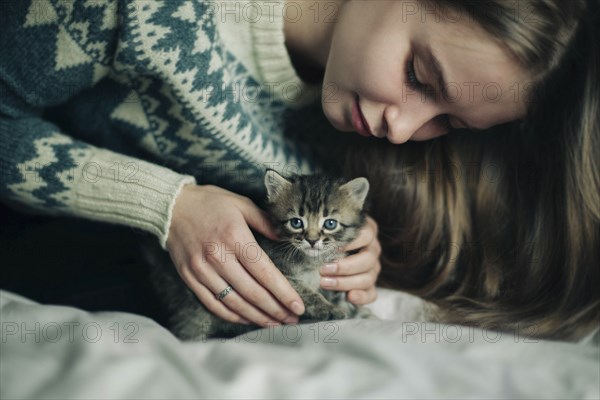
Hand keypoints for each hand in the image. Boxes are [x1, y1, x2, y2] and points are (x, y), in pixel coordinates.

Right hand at [165, 184, 304, 326]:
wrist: (171, 206)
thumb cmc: (210, 203)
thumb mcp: (241, 203)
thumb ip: (266, 221)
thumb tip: (287, 238)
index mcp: (235, 237)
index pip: (265, 273)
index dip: (283, 293)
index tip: (298, 306)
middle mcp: (218, 256)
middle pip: (252, 292)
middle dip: (276, 309)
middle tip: (292, 319)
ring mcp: (201, 270)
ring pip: (234, 302)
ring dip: (257, 317)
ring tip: (275, 324)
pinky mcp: (189, 278)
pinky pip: (213, 303)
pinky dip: (232, 315)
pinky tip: (247, 319)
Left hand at [319, 216, 380, 303]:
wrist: (325, 258)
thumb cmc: (325, 240)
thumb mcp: (328, 234)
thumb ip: (327, 235)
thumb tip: (316, 242)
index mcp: (367, 232)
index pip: (365, 235)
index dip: (350, 242)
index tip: (331, 247)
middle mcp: (373, 250)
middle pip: (368, 259)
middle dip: (345, 266)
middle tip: (323, 269)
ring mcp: (373, 269)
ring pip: (368, 278)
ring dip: (346, 282)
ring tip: (325, 283)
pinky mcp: (370, 286)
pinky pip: (371, 294)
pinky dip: (361, 297)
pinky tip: (349, 297)